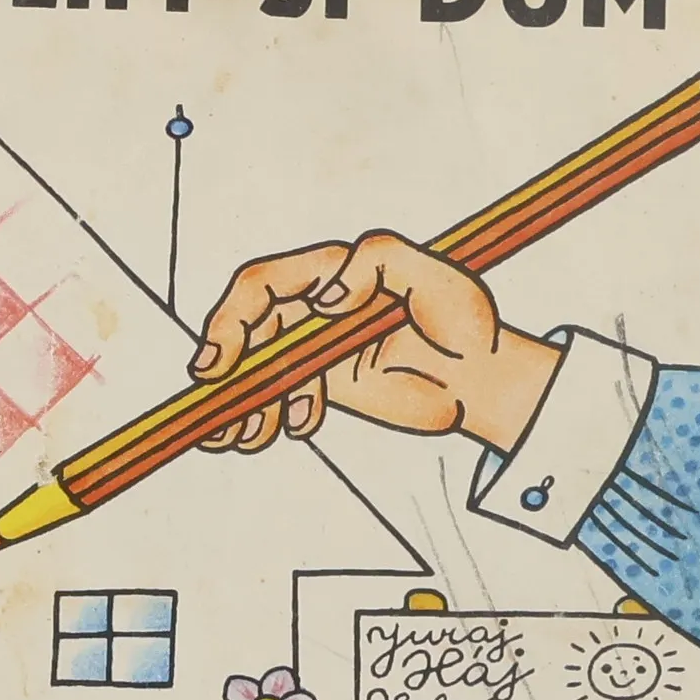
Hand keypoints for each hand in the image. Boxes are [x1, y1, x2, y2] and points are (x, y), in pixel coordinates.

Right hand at [191, 232, 560, 454]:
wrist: (480, 378)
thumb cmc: (466, 321)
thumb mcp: (440, 279)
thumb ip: (381, 262)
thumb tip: (326, 297)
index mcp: (331, 269)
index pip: (262, 283)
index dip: (232, 317)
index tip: (224, 359)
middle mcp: (312, 304)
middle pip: (246, 327)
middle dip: (223, 363)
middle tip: (219, 398)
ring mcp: (311, 345)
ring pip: (254, 368)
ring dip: (240, 400)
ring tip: (245, 435)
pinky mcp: (318, 383)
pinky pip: (273, 397)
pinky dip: (257, 418)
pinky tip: (259, 437)